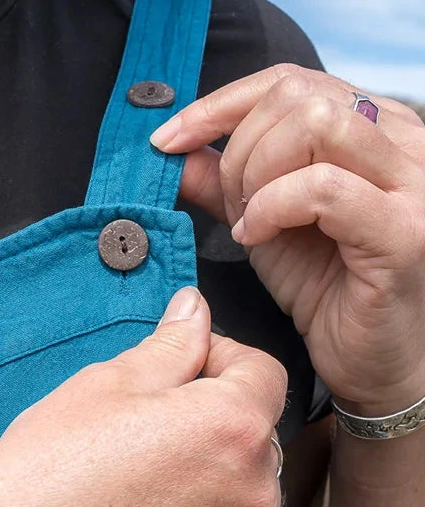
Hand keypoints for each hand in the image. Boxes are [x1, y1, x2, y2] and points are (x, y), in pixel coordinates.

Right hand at [0, 287, 286, 506]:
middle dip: (218, 421)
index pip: (261, 373)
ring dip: (223, 480)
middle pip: (257, 435)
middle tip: (153, 431)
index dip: (221, 360)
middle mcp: (253, 487)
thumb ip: (171, 344)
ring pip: (253, 494)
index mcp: (230, 422)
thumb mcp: (105, 384)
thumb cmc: (47, 465)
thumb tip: (196, 310)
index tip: (182, 370)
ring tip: (155, 485)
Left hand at [152, 64, 424, 414]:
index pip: (289, 81)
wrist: (371, 361)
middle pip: (299, 96)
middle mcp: (401, 143)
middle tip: (231, 207)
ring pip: (317, 126)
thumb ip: (224, 184)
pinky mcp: (402, 231)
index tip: (168, 140)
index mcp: (371, 130)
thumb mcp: (263, 226)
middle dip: (239, 151)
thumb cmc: (327, 292)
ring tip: (249, 223)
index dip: (219, 106)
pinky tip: (258, 237)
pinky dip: (274, 207)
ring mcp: (408, 184)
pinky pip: (324, 188)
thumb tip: (175, 151)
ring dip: (258, 175)